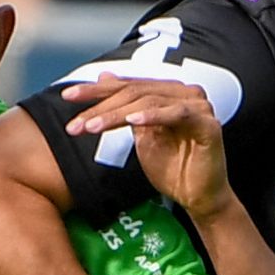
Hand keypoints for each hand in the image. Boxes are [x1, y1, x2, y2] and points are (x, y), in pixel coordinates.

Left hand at [60, 75, 230, 218]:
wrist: (199, 197)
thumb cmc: (172, 168)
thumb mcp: (140, 136)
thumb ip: (124, 109)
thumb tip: (104, 77)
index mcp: (167, 92)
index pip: (127, 85)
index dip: (96, 91)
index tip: (67, 97)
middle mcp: (183, 92)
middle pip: (135, 91)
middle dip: (101, 107)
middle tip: (76, 124)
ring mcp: (198, 105)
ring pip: (149, 101)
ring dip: (117, 114)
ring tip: (93, 127)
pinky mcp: (208, 124)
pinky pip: (177, 114)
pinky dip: (153, 116)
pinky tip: (132, 122)